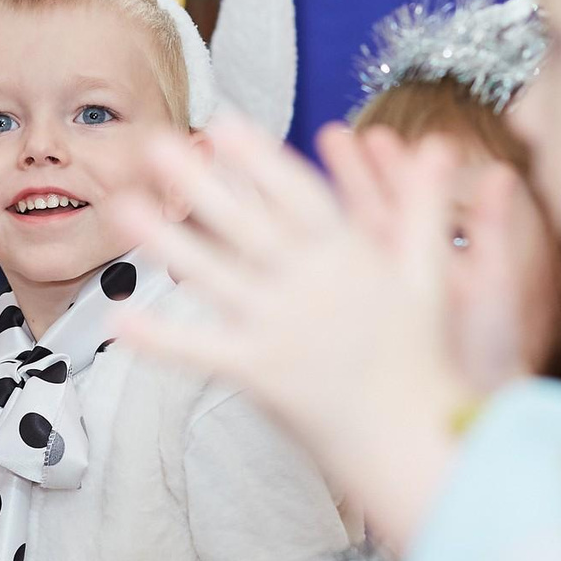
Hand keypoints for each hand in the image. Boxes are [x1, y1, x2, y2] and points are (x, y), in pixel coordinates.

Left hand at [113, 116, 489, 538]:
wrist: (411, 438)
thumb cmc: (420, 353)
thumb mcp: (428, 273)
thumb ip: (422, 206)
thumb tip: (442, 147)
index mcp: (349, 256)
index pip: (298, 195)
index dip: (260, 158)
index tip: (225, 122)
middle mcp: (309, 286)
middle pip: (246, 226)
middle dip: (201, 184)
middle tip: (156, 144)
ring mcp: (280, 329)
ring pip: (214, 278)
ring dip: (168, 243)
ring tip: (123, 208)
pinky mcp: (259, 373)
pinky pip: (202, 351)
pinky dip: (160, 337)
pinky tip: (118, 319)